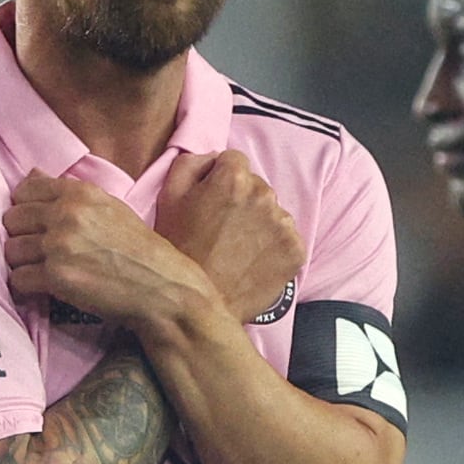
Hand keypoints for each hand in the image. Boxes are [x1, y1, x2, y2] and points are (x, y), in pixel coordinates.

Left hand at [6, 174, 214, 333]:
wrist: (164, 289)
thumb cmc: (141, 252)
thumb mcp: (110, 208)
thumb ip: (69, 193)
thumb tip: (31, 174)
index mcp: (80, 193)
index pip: (25, 190)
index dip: (27, 210)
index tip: (38, 226)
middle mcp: (66, 214)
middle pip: (12, 220)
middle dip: (22, 237)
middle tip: (40, 253)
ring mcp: (59, 245)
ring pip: (11, 250)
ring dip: (23, 264)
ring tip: (42, 272)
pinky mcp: (56, 277)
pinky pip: (18, 279)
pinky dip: (27, 287)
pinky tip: (42, 289)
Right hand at [154, 149, 306, 324]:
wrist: (200, 304)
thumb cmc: (179, 251)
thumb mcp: (168, 197)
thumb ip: (191, 164)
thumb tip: (214, 158)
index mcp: (233, 178)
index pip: (234, 161)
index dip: (220, 179)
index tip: (212, 201)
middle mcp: (264, 195)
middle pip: (256, 186)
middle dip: (242, 200)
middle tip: (222, 229)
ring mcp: (283, 224)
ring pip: (273, 212)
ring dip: (259, 223)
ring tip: (237, 248)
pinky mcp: (296, 250)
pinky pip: (287, 237)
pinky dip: (273, 246)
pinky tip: (252, 261)